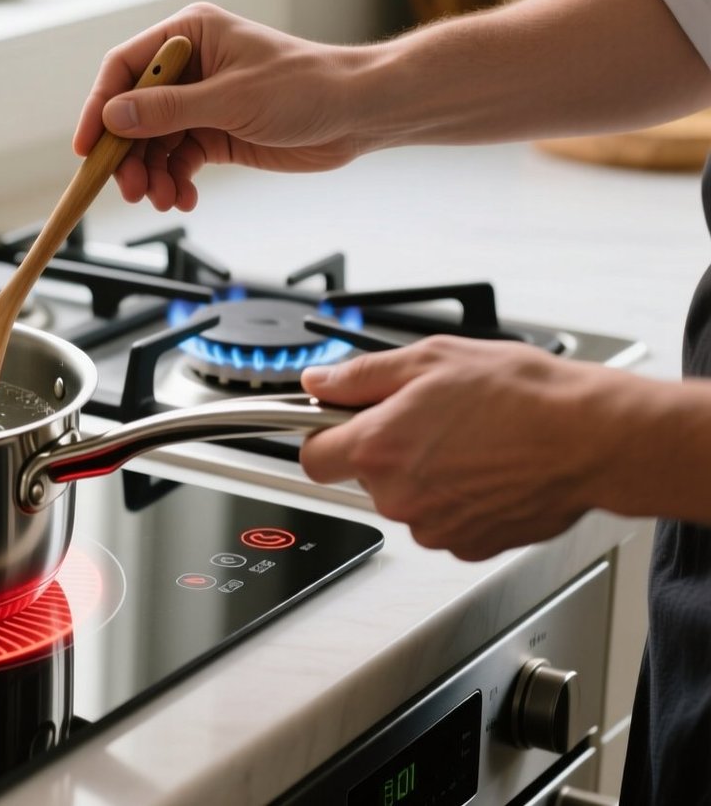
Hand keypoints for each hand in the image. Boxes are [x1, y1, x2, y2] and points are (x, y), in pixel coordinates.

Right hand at [73, 3, 370, 211]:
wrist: (356, 114)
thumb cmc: (306, 87)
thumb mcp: (231, 99)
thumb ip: (168, 110)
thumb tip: (115, 117)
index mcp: (190, 36)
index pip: (125, 68)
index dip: (101, 107)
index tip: (89, 146)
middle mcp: (189, 67)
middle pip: (133, 112)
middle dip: (128, 154)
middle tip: (129, 188)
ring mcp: (200, 102)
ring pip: (152, 143)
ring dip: (151, 175)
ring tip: (161, 198)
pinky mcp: (214, 133)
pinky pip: (177, 160)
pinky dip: (174, 182)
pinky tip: (182, 197)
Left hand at [298, 336, 620, 560]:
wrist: (592, 438)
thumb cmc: (523, 396)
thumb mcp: (430, 359)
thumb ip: (361, 376)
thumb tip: (319, 382)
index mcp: (378, 448)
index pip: (313, 457)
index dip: (325, 436)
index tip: (342, 424)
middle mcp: (398, 496)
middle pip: (365, 477)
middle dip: (387, 450)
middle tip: (431, 419)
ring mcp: (433, 526)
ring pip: (407, 500)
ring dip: (426, 475)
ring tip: (472, 442)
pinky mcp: (467, 545)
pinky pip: (443, 521)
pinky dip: (459, 499)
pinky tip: (489, 470)